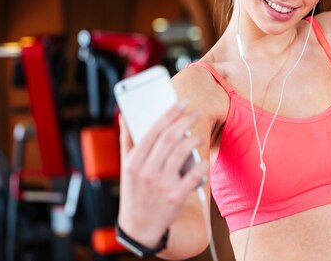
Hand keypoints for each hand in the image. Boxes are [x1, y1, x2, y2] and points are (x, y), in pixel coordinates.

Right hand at [117, 101, 208, 247]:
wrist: (139, 227)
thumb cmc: (134, 191)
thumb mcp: (126, 167)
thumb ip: (127, 140)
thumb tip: (126, 116)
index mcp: (134, 162)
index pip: (153, 131)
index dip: (169, 114)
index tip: (181, 102)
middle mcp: (147, 171)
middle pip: (169, 138)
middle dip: (185, 121)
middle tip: (195, 113)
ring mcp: (162, 185)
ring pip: (182, 153)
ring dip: (194, 140)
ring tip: (199, 136)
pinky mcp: (176, 198)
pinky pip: (193, 176)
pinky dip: (201, 166)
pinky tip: (204, 161)